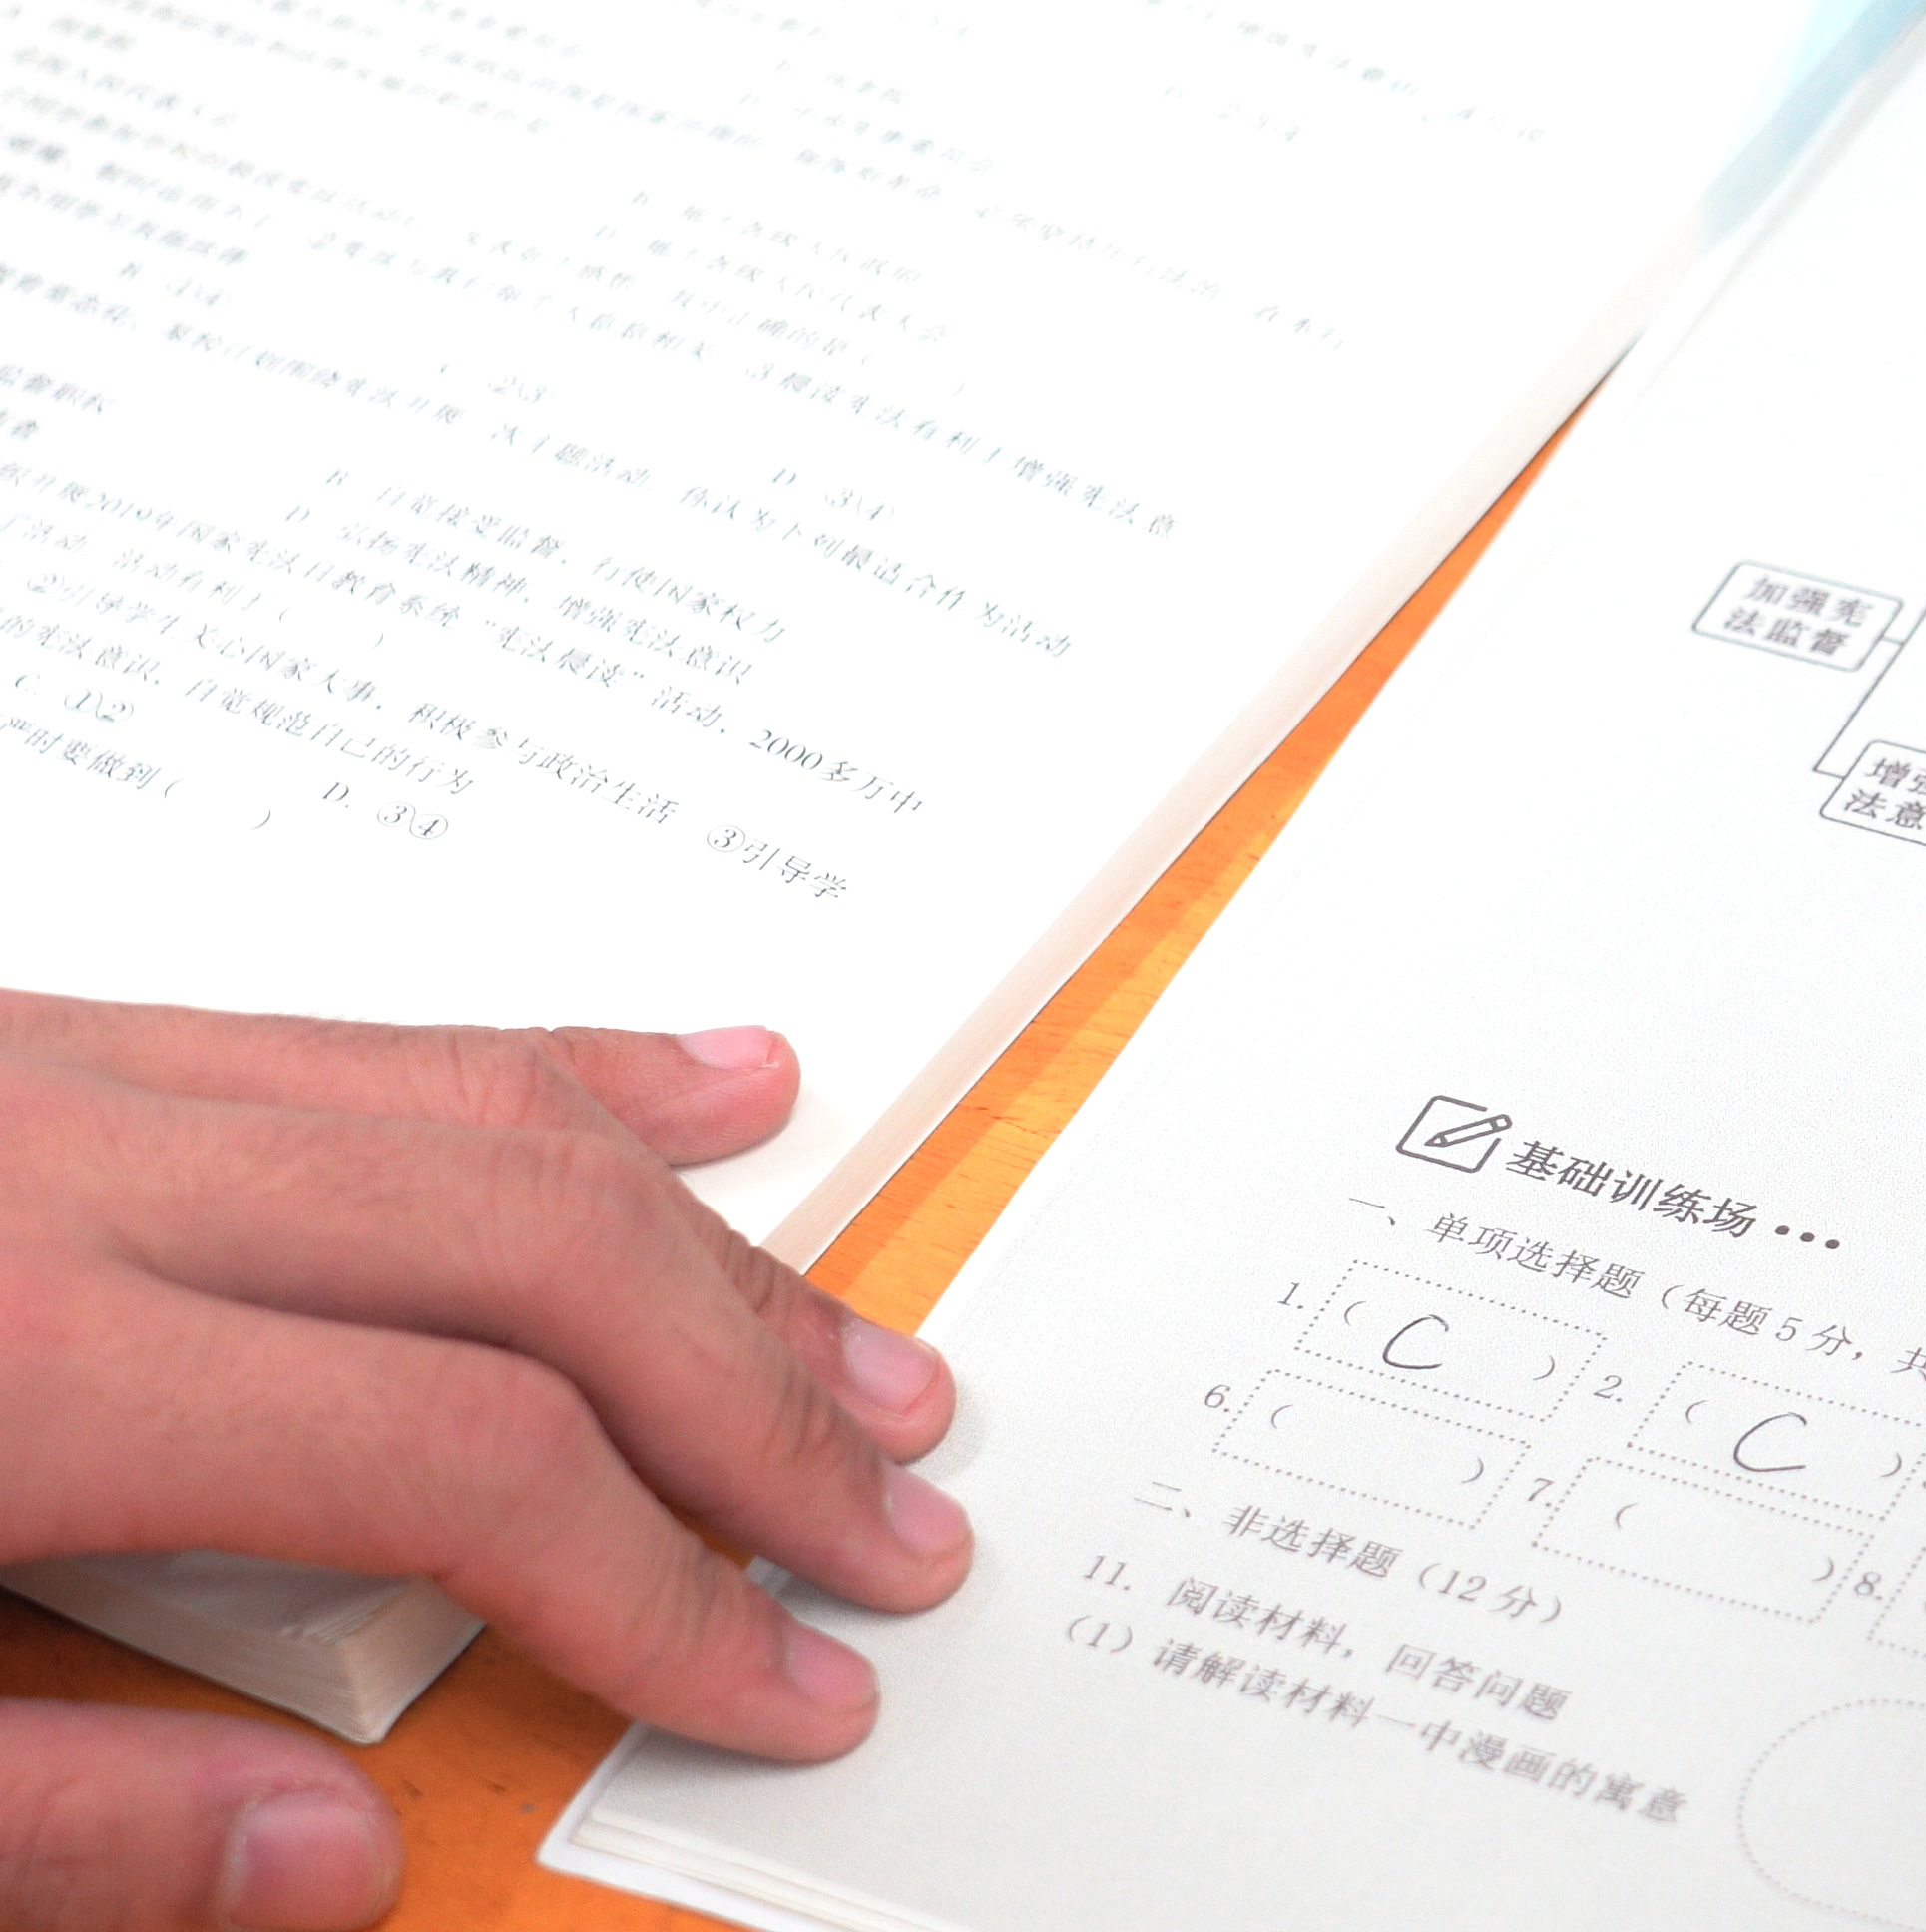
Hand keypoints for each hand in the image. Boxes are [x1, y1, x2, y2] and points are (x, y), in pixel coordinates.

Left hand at [0, 991, 971, 1931]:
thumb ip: (53, 1819)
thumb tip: (331, 1855)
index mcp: (20, 1360)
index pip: (458, 1454)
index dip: (659, 1584)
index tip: (780, 1680)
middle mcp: (71, 1173)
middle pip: (535, 1255)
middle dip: (749, 1409)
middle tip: (887, 1521)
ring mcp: (72, 1072)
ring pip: (487, 1114)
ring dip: (708, 1247)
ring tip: (854, 1360)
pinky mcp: (56, 1030)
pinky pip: (367, 1031)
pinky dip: (568, 1075)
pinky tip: (711, 1092)